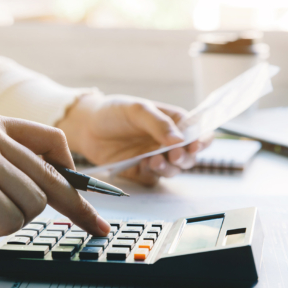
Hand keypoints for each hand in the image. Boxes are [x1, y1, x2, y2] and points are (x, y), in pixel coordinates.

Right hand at [0, 111, 109, 248]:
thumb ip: (10, 165)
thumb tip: (59, 185)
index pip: (52, 142)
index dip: (75, 174)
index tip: (90, 199)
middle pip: (52, 178)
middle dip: (75, 208)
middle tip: (97, 228)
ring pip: (33, 204)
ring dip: (7, 220)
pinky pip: (10, 221)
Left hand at [57, 93, 211, 185]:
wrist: (86, 127)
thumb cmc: (113, 112)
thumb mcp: (137, 110)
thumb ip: (158, 124)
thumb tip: (179, 139)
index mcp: (173, 123)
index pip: (197, 133)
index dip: (201, 140)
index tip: (195, 145)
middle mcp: (167, 142)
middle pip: (189, 156)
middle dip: (185, 158)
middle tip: (174, 155)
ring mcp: (155, 157)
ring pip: (173, 170)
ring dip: (168, 168)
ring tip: (154, 160)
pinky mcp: (141, 171)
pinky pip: (153, 178)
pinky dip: (151, 174)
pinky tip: (143, 165)